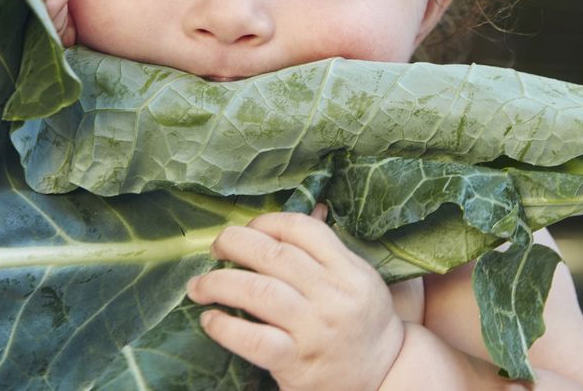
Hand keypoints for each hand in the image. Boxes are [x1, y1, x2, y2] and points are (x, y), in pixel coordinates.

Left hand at [187, 209, 404, 390]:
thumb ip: (330, 248)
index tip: (247, 229)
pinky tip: (210, 320)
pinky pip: (254, 340)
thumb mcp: (358, 278)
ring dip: (219, 283)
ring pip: (258, 292)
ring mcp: (314, 329)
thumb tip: (313, 208)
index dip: (266, 222)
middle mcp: (332, 296)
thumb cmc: (363, 321)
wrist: (384, 375)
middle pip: (273, 254)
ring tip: (198, 285)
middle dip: (234, 244)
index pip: (302, 229)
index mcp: (348, 270)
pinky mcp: (297, 363)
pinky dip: (225, 327)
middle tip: (216, 248)